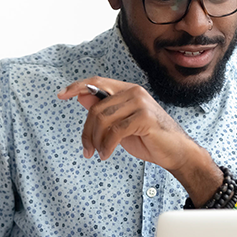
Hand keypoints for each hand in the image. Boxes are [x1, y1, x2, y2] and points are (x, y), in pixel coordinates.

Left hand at [57, 77, 196, 170]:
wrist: (176, 152)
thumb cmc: (149, 139)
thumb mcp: (120, 124)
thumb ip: (103, 110)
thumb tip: (81, 96)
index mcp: (128, 90)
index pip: (97, 82)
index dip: (77, 86)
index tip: (61, 95)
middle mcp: (134, 92)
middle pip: (96, 108)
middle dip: (87, 132)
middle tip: (87, 150)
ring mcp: (140, 103)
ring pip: (103, 119)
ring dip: (96, 141)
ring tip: (98, 153)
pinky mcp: (145, 117)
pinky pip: (115, 131)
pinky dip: (107, 146)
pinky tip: (107, 154)